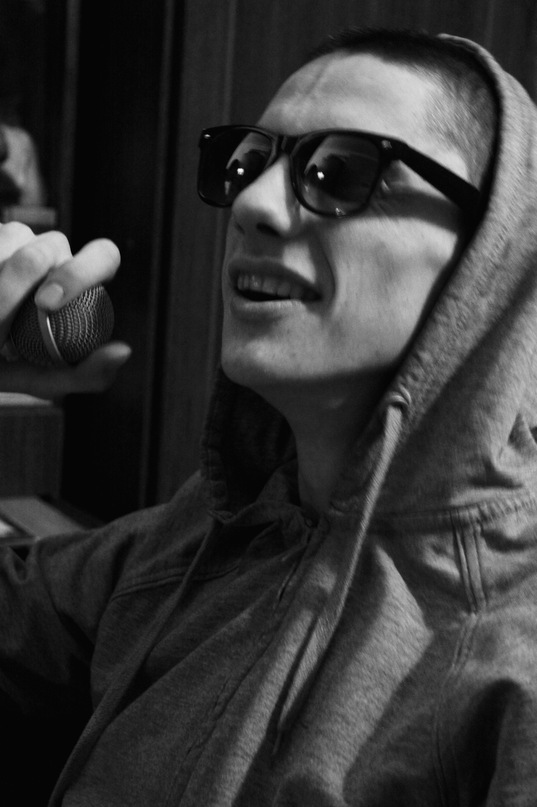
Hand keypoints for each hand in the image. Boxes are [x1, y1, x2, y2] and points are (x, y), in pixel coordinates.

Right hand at [0, 222, 130, 398]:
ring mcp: (16, 237)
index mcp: (77, 282)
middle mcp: (52, 252)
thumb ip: (88, 374)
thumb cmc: (7, 366)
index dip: (79, 274)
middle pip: (47, 249)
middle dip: (12, 291)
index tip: (45, 304)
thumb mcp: (45, 379)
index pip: (103, 256)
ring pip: (12, 238)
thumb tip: (123, 351)